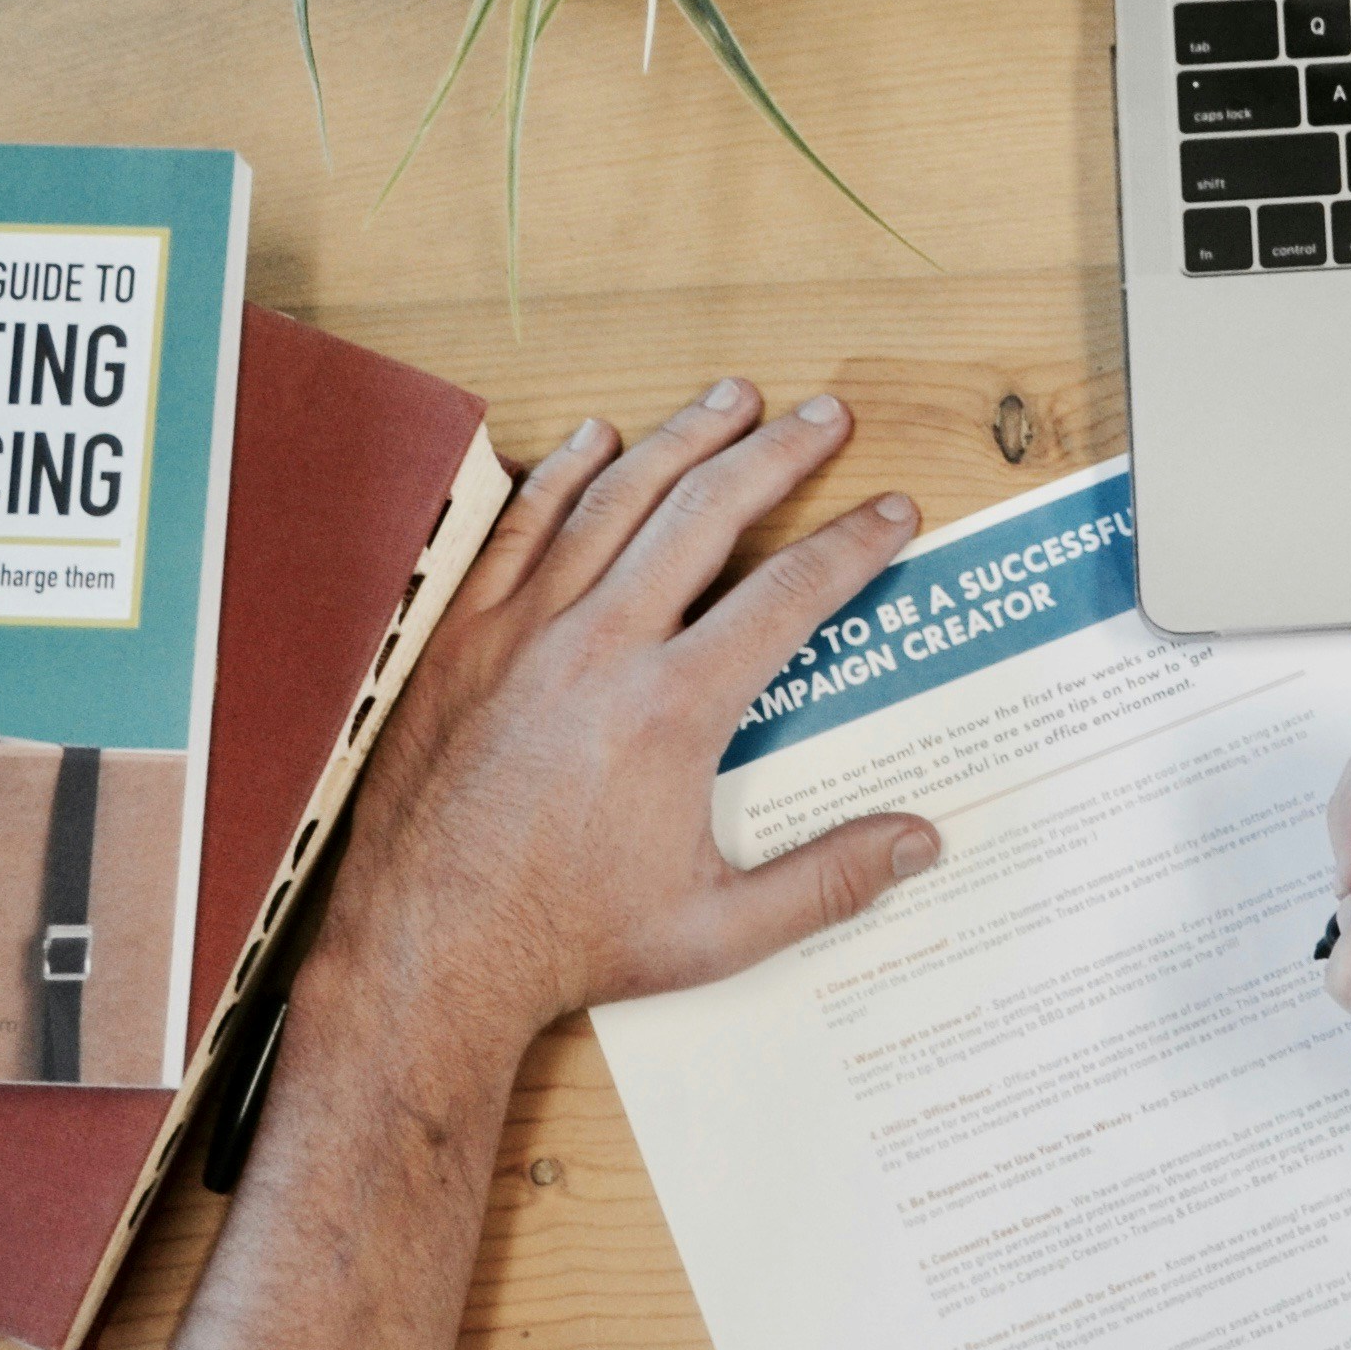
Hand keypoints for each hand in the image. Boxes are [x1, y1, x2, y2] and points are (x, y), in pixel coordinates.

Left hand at [312, 382, 942, 1060]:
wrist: (427, 952)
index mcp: (674, 711)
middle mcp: (602, 648)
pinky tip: (599, 438)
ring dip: (683, 439)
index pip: (791, 594)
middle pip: (708, 513)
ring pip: (617, 500)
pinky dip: (564, 475)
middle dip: (779, 452)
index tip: (893, 511)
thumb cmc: (568, 944)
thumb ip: (828, 880)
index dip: (855, 544)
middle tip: (824, 414)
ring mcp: (524, 633)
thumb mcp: (718, 931)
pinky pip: (521, 529)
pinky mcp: (464, 640)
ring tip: (732, 397)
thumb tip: (922, 841)